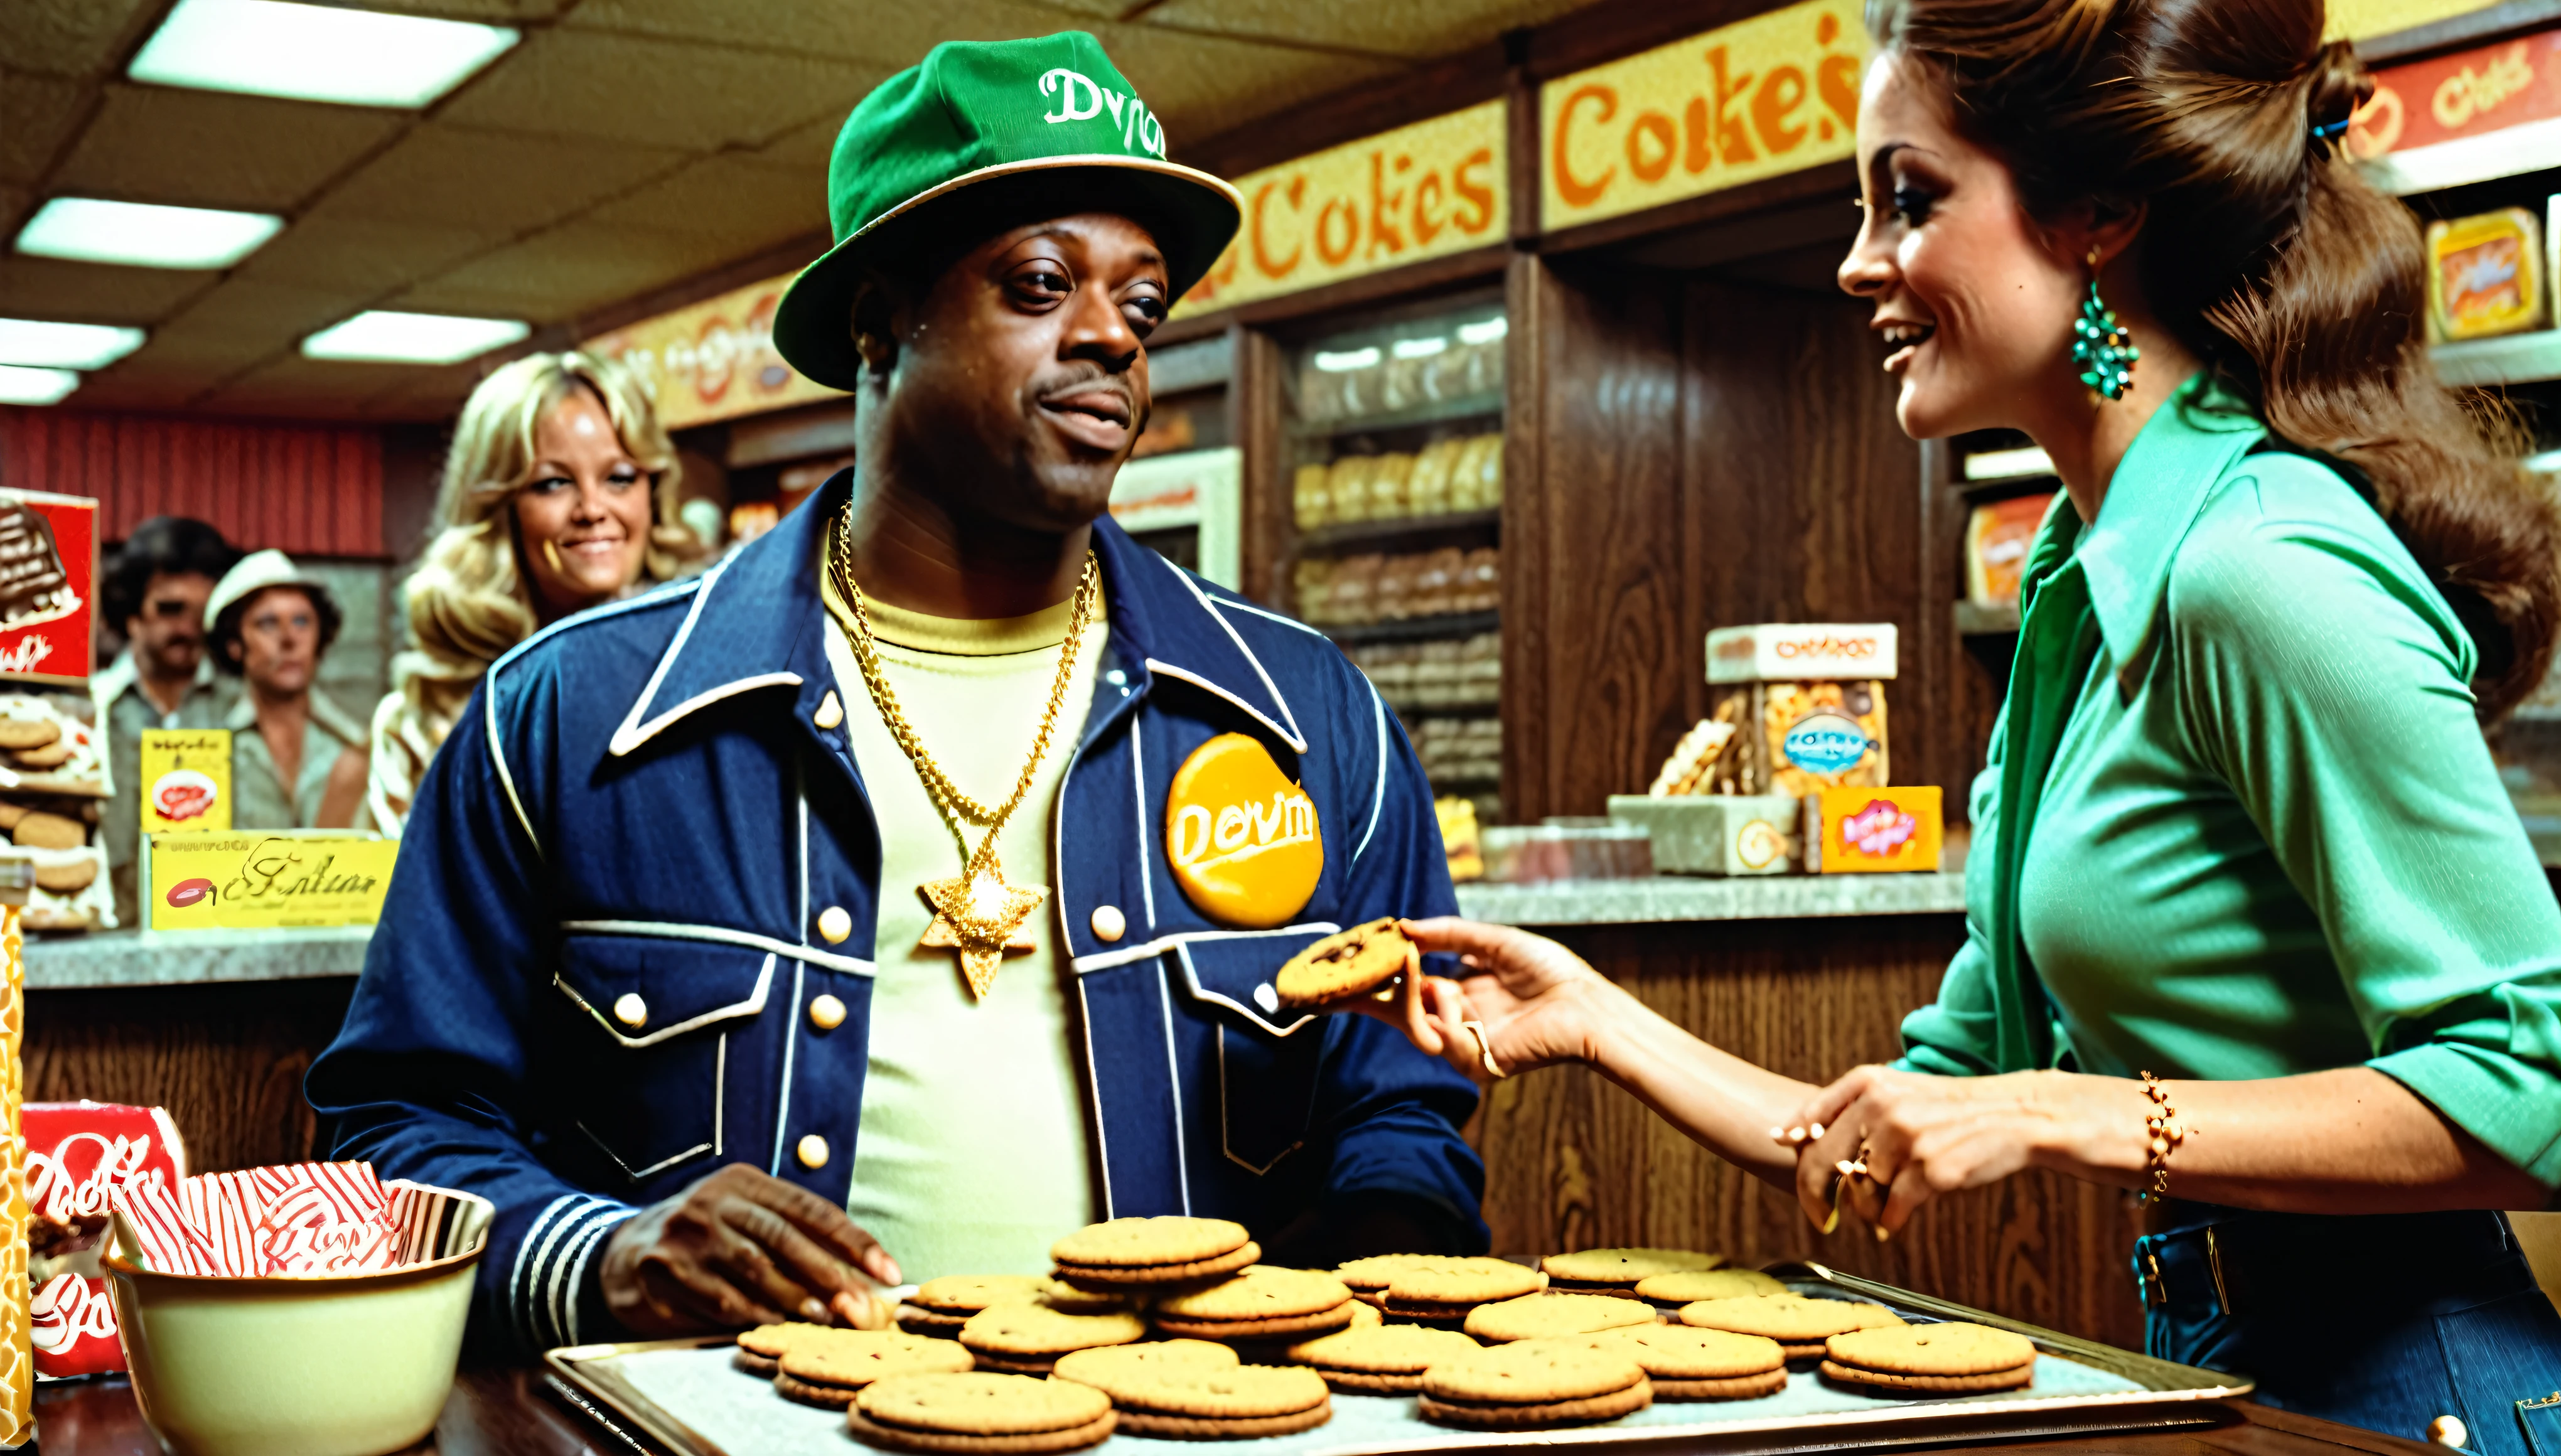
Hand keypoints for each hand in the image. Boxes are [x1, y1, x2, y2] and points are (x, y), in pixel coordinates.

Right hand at [600, 1162, 901, 1336]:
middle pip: (784, 1239)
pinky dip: (753, 1317)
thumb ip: (797, 1241)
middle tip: (863, 1308)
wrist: (623, 1254)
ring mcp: (686, 1235)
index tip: (889, 1272)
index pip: (812, 1209)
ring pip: (753, 1271)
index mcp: (745, 1183)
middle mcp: (715, 1202)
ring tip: (828, 1320)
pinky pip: (719, 1300)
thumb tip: (866, 1280)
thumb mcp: (745, 1221)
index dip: (854, 1241)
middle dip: (830, 1276)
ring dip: (796, 1300)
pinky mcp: (663, 1270)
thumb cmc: (705, 1240)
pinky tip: (777, 1328)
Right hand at [1364, 918, 1611, 1084]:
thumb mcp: (1494, 941)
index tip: (1358, 958)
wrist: (1585, 1005)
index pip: (1413, 986)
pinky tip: (1452, 993)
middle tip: (1339, 982)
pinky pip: (1440, 1037)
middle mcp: (1459, 1018)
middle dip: (1370, 997)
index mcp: (1463, 991)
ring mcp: (1465, 1042)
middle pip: (1402, 1012)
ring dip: (1407, 994)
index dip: (1386, 975)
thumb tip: (1404, 926)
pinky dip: (1441, 1010)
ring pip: (1414, 1024)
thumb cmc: (1550, 973)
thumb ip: (1449, 934)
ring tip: (1408, 965)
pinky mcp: (1474, 1061)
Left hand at [1778, 1067, 2142, 1239]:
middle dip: (1814, 1195)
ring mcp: (1906, 1139)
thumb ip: (1853, 1109)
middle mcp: (1882, 1107)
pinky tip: (1896, 1222)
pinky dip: (1890, 1221)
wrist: (2018, 1116)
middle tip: (1820, 1216)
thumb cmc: (1953, 1110)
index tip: (1780, 1153)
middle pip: (1824, 1161)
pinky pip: (1891, 1210)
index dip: (1794, 1143)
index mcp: (1870, 1083)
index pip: (1813, 1115)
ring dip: (1868, 1208)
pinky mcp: (1931, 1171)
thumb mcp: (1901, 1091)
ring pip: (1860, 1192)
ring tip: (1885, 1206)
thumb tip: (1792, 1137)